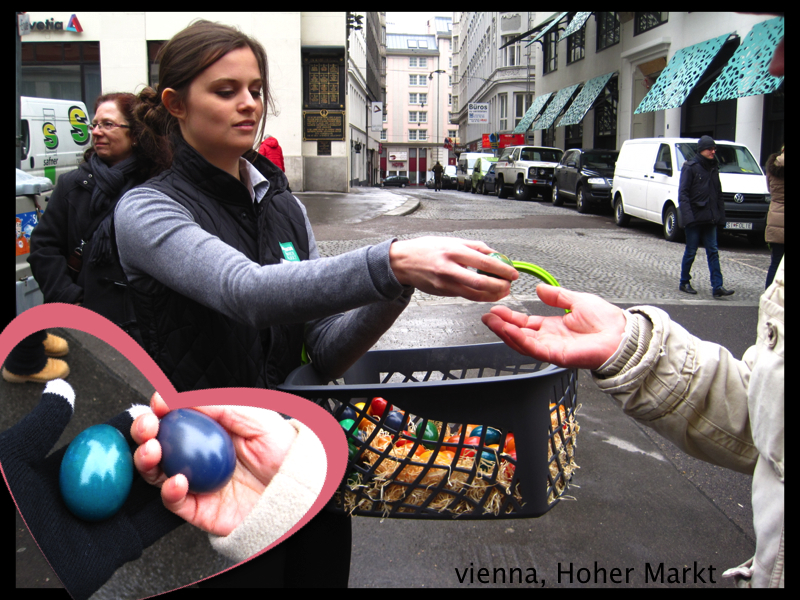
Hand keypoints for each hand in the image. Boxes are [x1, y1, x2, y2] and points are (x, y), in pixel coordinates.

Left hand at [0, 380, 182, 599]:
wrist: (10, 571)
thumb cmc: (2, 513)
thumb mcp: (12, 460)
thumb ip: (41, 426)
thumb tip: (61, 391)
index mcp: (67, 474)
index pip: (106, 442)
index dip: (129, 424)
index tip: (149, 408)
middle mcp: (92, 496)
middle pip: (132, 464)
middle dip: (155, 444)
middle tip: (165, 430)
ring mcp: (107, 522)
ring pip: (148, 491)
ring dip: (169, 472)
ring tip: (183, 452)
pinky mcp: (120, 546)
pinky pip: (153, 524)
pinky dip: (174, 506)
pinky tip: (186, 487)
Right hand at [131, 393, 297, 536]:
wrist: (299, 488)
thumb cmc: (283, 450)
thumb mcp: (255, 416)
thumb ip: (219, 405)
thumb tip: (182, 397)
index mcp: (209, 431)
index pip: (175, 418)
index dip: (162, 409)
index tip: (158, 403)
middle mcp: (196, 456)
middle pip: (158, 444)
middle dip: (144, 432)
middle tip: (147, 427)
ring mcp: (196, 482)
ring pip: (157, 473)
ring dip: (147, 461)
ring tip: (153, 451)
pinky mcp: (199, 510)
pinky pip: (175, 503)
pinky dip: (170, 491)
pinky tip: (177, 480)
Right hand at [389, 236, 517, 301]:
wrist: (402, 262)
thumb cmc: (426, 249)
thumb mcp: (452, 240)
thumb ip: (475, 247)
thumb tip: (496, 255)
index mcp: (453, 251)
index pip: (485, 262)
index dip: (502, 270)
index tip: (512, 273)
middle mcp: (449, 269)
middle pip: (481, 284)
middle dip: (500, 287)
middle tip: (508, 285)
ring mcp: (445, 284)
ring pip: (474, 295)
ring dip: (492, 295)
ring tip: (500, 291)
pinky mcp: (443, 293)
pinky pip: (465, 296)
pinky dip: (479, 295)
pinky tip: (485, 291)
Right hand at [481, 284, 626, 369]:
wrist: (622, 335)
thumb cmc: (608, 322)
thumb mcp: (577, 300)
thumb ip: (557, 296)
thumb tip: (539, 290)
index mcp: (554, 327)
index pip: (526, 323)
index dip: (510, 317)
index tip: (496, 310)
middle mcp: (550, 339)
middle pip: (519, 333)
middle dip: (501, 326)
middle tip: (486, 317)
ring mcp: (551, 348)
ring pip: (522, 342)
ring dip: (505, 332)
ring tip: (491, 322)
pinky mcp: (556, 356)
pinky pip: (532, 348)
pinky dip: (518, 339)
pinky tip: (508, 330)